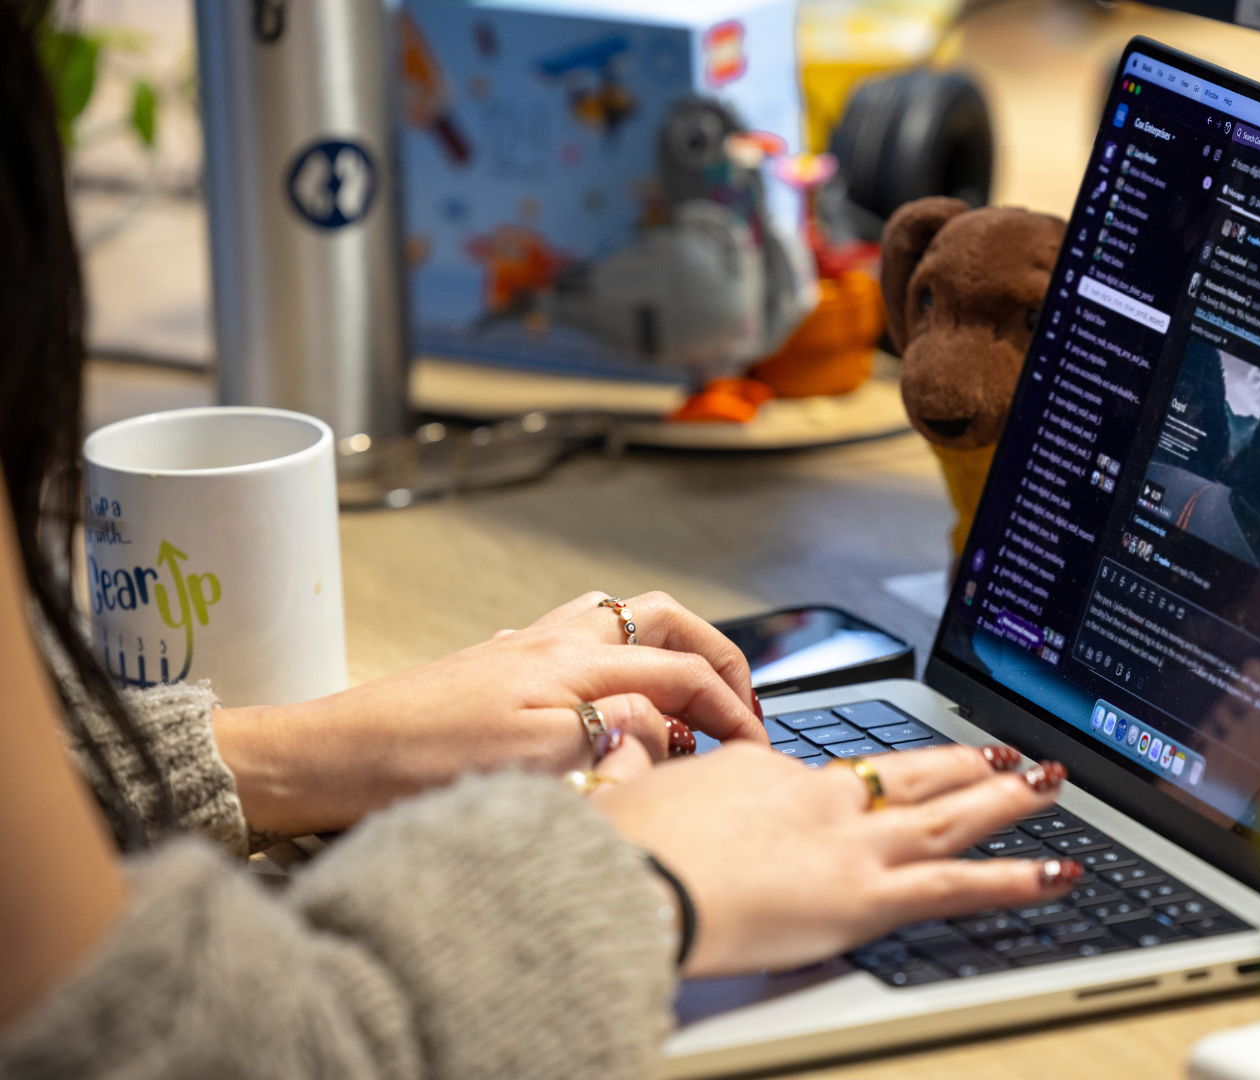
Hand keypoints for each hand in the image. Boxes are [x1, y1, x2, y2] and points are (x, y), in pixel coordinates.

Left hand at [215, 591, 766, 835]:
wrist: (330, 757)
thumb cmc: (417, 766)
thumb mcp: (534, 760)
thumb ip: (615, 730)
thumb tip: (670, 720)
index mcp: (574, 661)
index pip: (682, 673)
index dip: (731, 710)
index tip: (755, 749)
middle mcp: (555, 640)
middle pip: (664, 620)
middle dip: (715, 655)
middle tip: (740, 703)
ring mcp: (526, 648)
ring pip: (624, 619)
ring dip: (670, 645)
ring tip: (689, 692)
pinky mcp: (500, 668)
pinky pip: (583, 638)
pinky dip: (622, 656)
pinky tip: (611, 693)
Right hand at [589, 739, 1077, 977]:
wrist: (627, 879)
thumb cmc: (620, 845)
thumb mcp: (621, 788)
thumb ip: (629, 762)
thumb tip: (617, 739)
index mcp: (762, 771)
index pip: (821, 771)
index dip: (856, 776)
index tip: (871, 779)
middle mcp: (817, 797)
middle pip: (908, 775)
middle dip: (963, 765)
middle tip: (1007, 755)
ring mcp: (848, 843)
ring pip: (948, 817)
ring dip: (1006, 801)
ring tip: (1049, 786)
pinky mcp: (864, 895)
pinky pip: (956, 885)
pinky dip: (1013, 879)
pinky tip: (1056, 872)